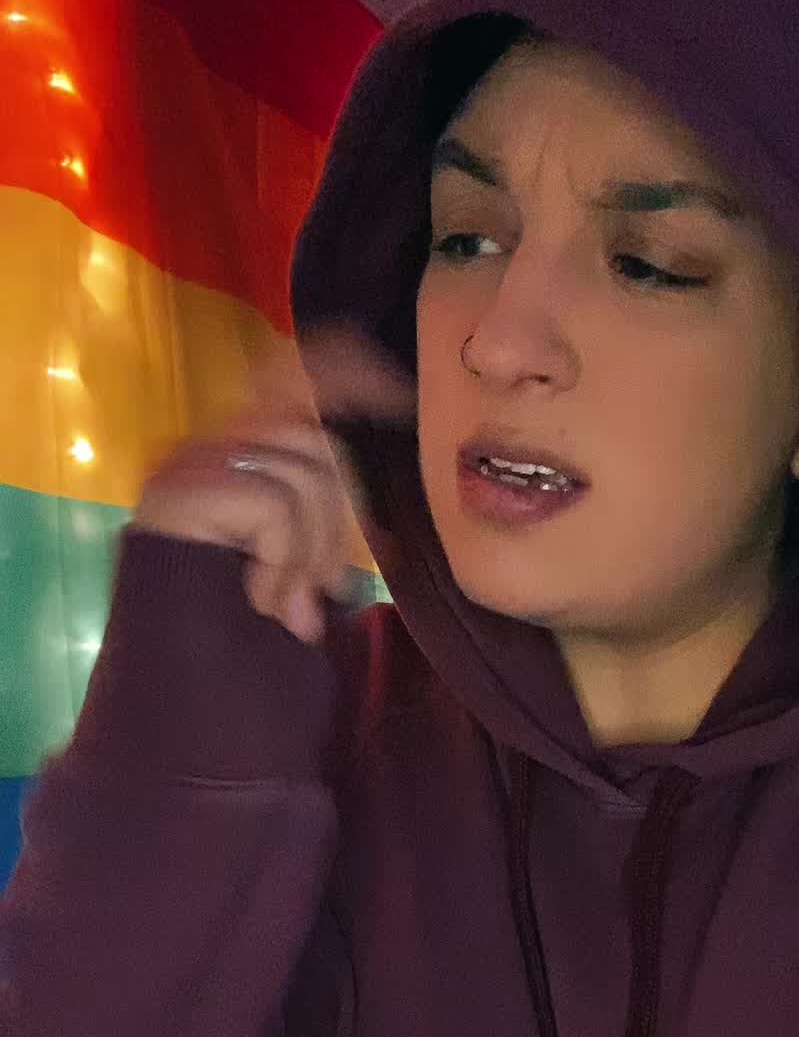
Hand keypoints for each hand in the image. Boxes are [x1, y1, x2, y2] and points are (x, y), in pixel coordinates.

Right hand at [134, 321, 416, 642]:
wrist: (168, 663)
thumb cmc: (223, 619)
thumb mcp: (289, 568)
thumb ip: (321, 534)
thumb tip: (371, 550)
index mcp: (234, 456)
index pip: (288, 383)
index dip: (342, 373)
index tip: (393, 391)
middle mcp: (211, 447)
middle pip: (315, 443)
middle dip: (338, 522)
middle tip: (325, 588)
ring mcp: (194, 464)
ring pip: (305, 476)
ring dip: (309, 553)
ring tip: (284, 601)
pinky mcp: (186, 491)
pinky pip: (276, 508)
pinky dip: (282, 561)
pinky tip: (260, 597)